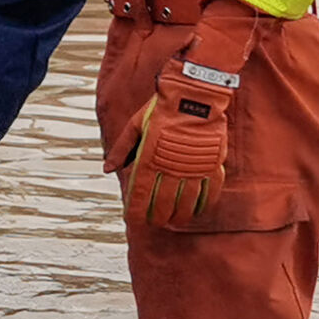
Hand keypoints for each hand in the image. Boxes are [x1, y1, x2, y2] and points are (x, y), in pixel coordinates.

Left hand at [122, 73, 233, 227]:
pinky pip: (209, 191)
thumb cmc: (161, 108)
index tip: (134, 220)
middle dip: (159, 217)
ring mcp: (194, 167)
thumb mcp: (134, 125)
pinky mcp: (212, 164)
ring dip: (181, 215)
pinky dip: (203, 203)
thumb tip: (107, 169)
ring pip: (187, 202)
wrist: (194, 95)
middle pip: (164, 203)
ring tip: (176, 222)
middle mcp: (172, 167)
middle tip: (157, 224)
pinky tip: (198, 210)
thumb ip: (121, 149)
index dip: (136, 211)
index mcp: (149, 159)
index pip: (140, 194)